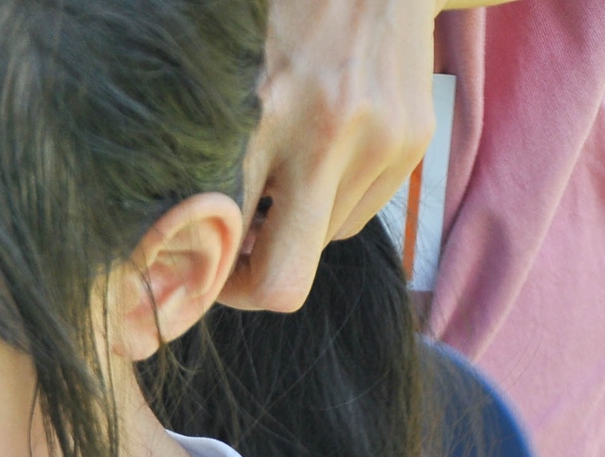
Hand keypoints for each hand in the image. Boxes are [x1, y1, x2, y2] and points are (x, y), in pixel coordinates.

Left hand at [224, 0, 438, 311]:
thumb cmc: (280, 19)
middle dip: (251, 283)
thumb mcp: (225, 80)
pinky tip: (317, 154)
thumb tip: (191, 242)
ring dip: (295, 229)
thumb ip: (211, 159)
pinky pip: (357, 212)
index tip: (197, 270)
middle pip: (285, 280)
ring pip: (323, 243)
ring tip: (278, 176)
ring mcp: (382, 141)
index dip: (209, 279)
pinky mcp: (413, 141)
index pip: (232, 247)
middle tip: (230, 258)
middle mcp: (331, 134)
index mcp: (267, 115)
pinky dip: (330, 201)